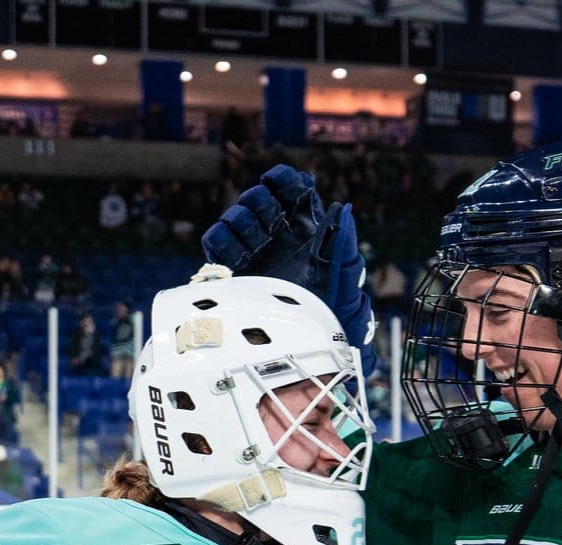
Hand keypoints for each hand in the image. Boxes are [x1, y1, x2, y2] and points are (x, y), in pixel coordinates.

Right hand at [203, 165, 375, 376]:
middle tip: (266, 221)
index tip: (276, 182)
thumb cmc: (333, 311)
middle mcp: (278, 236)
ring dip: (240, 221)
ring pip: (236, 217)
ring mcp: (254, 251)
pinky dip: (220, 238)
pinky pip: (217, 242)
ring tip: (252, 242)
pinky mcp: (234, 270)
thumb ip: (344, 240)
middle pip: (259, 199)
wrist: (306, 346)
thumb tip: (342, 208)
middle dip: (258, 202)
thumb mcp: (345, 276)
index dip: (282, 181)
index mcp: (304, 229)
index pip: (291, 190)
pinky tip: (234, 253)